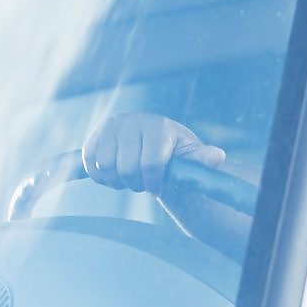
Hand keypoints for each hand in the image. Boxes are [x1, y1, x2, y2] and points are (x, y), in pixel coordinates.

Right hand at [82, 113, 225, 194]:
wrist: (153, 144)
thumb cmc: (175, 153)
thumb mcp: (191, 156)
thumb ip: (202, 158)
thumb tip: (217, 158)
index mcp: (158, 126)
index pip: (150, 164)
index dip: (153, 183)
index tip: (158, 186)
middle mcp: (132, 120)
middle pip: (125, 169)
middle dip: (135, 184)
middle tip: (142, 182)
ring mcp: (111, 126)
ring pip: (105, 167)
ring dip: (117, 181)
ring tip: (129, 178)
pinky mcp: (94, 135)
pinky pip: (89, 164)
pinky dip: (100, 176)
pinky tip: (114, 175)